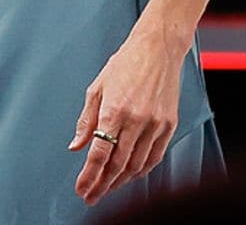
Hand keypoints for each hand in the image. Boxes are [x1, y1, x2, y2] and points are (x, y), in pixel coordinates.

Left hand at [66, 26, 187, 205]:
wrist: (158, 48)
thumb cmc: (126, 62)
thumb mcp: (98, 86)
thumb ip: (86, 119)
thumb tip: (76, 146)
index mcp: (114, 109)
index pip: (100, 153)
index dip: (89, 176)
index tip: (81, 189)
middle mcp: (136, 119)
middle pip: (117, 164)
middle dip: (102, 185)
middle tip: (91, 196)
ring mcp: (155, 124)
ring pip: (136, 165)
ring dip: (120, 181)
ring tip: (107, 188)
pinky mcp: (169, 125)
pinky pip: (155, 157)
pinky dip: (141, 170)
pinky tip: (131, 175)